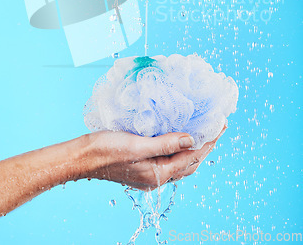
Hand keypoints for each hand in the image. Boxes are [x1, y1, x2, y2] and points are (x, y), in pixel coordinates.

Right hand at [81, 127, 225, 190]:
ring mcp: (149, 173)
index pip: (192, 157)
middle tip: (216, 128)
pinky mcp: (142, 166)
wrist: (82, 157)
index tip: (220, 126)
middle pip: (189, 163)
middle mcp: (156, 176)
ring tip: (202, 133)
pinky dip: (178, 150)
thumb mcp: (138, 145)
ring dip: (193, 149)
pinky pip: (168, 160)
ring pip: (180, 163)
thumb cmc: (106, 150)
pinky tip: (177, 139)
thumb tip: (192, 139)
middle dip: (205, 146)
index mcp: (158, 173)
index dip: (208, 141)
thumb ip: (166, 143)